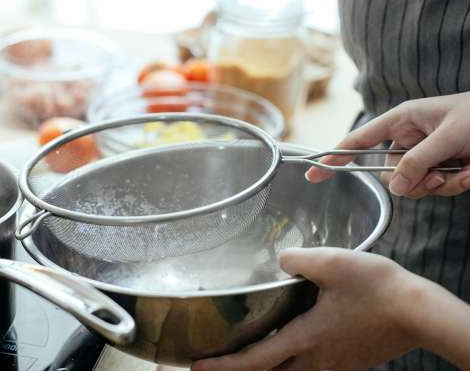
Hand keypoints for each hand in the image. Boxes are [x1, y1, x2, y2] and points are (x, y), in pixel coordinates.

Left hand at [191, 248, 422, 370]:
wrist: (421, 312)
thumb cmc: (378, 288)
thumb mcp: (331, 263)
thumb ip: (297, 260)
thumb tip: (280, 260)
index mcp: (306, 338)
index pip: (255, 360)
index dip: (224, 366)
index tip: (198, 366)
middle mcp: (317, 359)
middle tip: (217, 364)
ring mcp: (336, 364)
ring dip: (268, 369)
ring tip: (250, 356)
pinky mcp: (350, 362)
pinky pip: (313, 370)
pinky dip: (292, 364)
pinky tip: (291, 348)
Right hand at [306, 93, 469, 197]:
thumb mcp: (448, 137)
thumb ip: (418, 161)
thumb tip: (395, 187)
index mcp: (401, 121)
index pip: (358, 141)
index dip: (335, 157)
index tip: (315, 173)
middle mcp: (409, 139)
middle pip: (390, 174)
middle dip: (414, 180)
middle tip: (439, 174)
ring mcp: (425, 155)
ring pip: (413, 186)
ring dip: (439, 184)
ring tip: (463, 170)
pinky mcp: (442, 168)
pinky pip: (435, 188)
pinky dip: (455, 185)